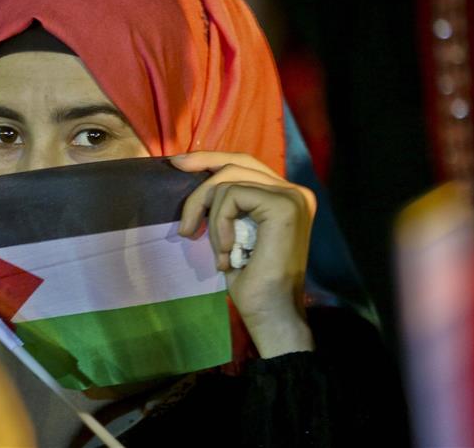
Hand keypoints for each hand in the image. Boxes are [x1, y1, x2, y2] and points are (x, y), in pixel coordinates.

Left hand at [173, 151, 316, 357]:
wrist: (271, 314)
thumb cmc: (251, 281)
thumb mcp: (234, 232)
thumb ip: (229, 205)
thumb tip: (197, 178)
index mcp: (286, 196)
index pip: (244, 164)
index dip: (210, 159)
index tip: (178, 164)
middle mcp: (295, 191)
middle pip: (236, 162)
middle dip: (200, 184)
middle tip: (184, 221)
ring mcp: (292, 196)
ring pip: (229, 180)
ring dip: (209, 215)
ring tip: (214, 250)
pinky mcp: (283, 205)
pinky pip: (232, 196)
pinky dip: (220, 223)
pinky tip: (227, 252)